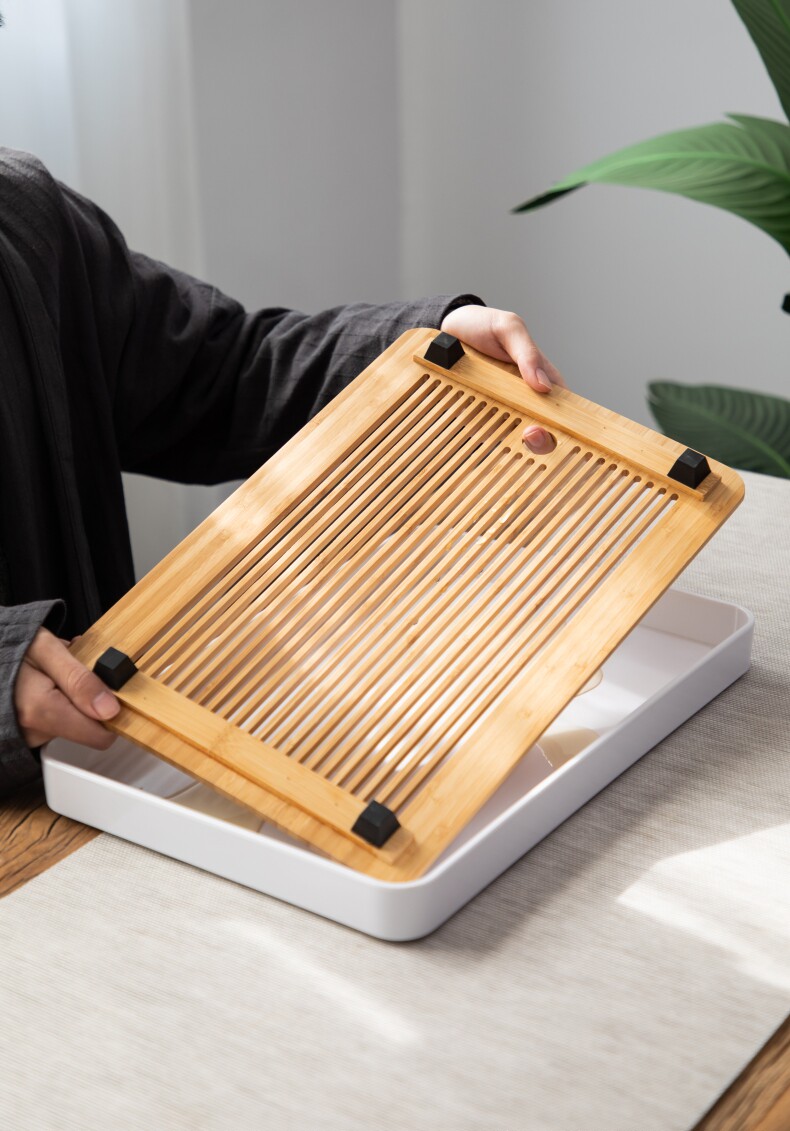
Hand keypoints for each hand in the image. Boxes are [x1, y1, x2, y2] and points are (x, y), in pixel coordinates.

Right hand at [14, 628, 119, 749]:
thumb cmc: (9, 648)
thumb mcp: (46, 650)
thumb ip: (79, 679)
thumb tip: (110, 709)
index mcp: (41, 710)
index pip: (99, 735)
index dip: (112, 712)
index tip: (111, 689)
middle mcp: (33, 730)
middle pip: (87, 727)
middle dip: (88, 699)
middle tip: (73, 672)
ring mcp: (28, 734)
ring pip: (73, 722)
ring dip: (73, 699)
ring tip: (56, 675)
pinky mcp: (26, 733)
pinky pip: (56, 721)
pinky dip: (59, 702)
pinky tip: (47, 684)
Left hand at [440, 306, 565, 453]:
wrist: (447, 327)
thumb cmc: (483, 325)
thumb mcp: (509, 329)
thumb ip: (527, 353)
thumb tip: (544, 386)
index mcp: (540, 375)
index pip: (562, 405)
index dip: (563, 422)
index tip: (551, 427)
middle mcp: (524, 395)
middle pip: (543, 428)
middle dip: (542, 440)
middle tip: (531, 435)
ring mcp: (502, 406)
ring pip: (516, 436)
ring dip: (518, 444)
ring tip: (518, 439)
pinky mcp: (479, 414)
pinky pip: (486, 433)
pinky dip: (488, 439)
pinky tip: (488, 437)